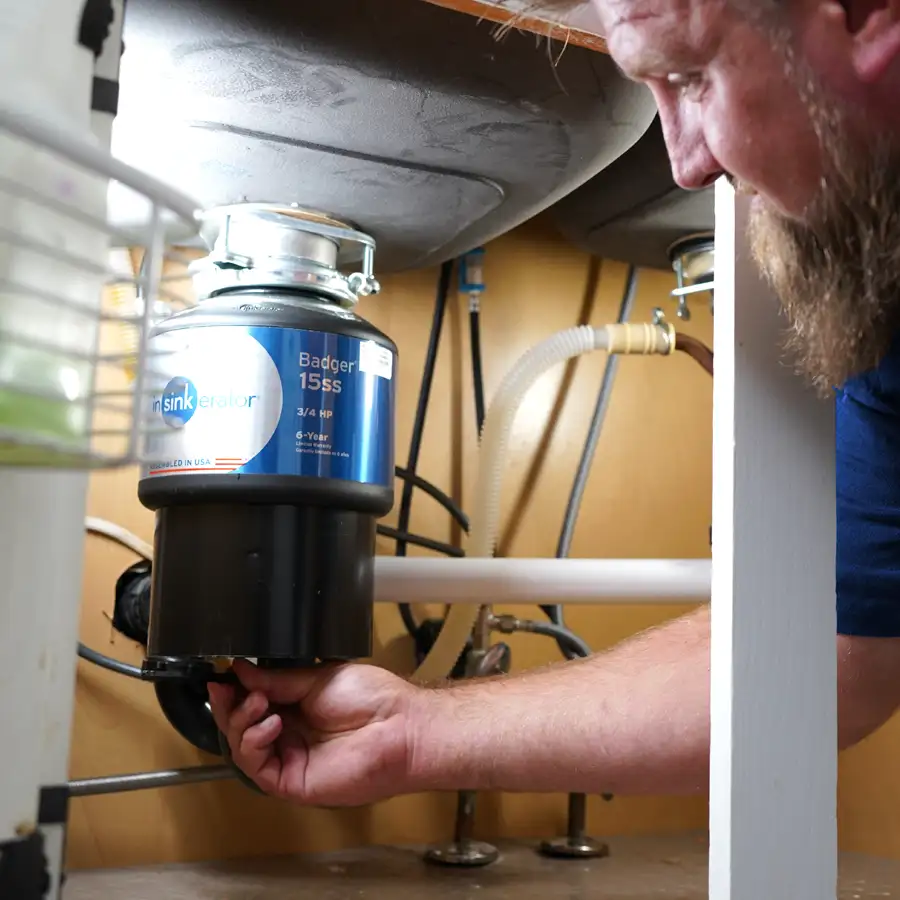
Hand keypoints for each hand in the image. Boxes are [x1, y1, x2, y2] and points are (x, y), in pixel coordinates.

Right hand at [208, 659, 417, 804]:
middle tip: (227, 688)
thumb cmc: (372, 699)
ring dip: (241, 722)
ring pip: (243, 748)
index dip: (234, 692)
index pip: (253, 702)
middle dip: (230, 706)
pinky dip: (254, 743)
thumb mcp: (318, 678)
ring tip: (258, 703)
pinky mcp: (292, 782)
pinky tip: (269, 723)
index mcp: (296, 706)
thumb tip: (241, 668)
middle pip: (242, 727)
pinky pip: (258, 768)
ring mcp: (290, 758)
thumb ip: (277, 678)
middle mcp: (290, 733)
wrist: (399, 726)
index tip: (221, 676)